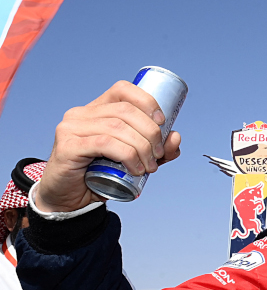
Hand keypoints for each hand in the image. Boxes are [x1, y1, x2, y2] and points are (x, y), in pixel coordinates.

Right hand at [35, 81, 180, 211]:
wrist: (70, 199)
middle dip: (150, 132)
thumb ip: (156, 150)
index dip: (147, 101)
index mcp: (97, 109)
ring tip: (149, 167)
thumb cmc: (101, 175)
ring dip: (142, 147)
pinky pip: (105, 143)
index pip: (123, 90)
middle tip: (158, 155)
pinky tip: (135, 170)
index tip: (162, 123)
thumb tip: (175, 136)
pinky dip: (127, 155)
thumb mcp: (135, 160)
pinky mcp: (68, 146)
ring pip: (117, 127)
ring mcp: (72, 128)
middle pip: (125, 110)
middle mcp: (81, 113)